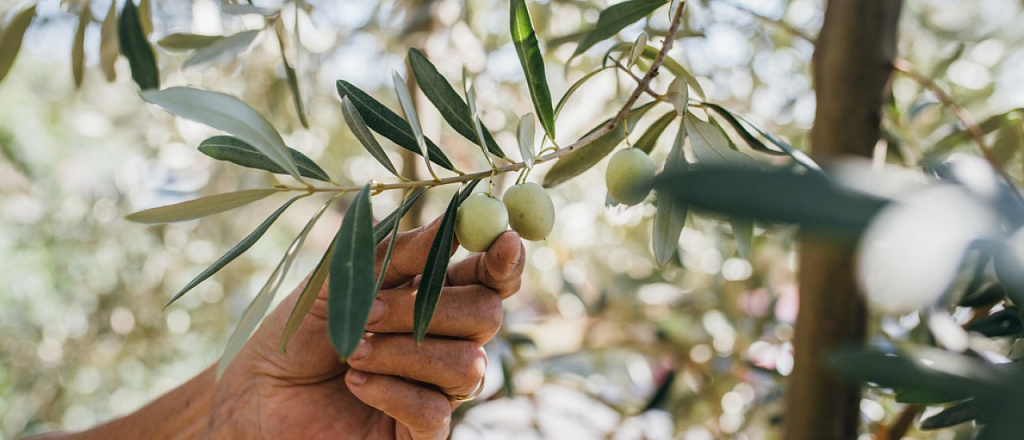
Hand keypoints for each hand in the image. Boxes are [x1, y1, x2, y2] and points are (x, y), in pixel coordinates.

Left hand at [213, 217, 524, 439]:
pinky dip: (392, 391)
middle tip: (372, 311)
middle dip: (431, 308)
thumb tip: (453, 223)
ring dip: (404, 353)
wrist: (258, 394)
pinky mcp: (420, 433)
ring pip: (468, 365)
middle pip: (487, 316)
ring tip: (351, 351)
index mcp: (434, 296)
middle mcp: (445, 341)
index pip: (490, 278)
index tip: (503, 241)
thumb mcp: (342, 280)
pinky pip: (435, 411)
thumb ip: (398, 254)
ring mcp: (437, 389)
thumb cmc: (299, 332)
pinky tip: (355, 383)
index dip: (504, 261)